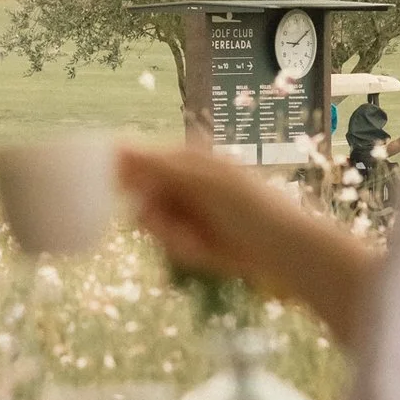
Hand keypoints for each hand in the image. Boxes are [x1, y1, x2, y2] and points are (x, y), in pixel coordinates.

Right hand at [115, 142, 302, 290]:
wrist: (285, 249)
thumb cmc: (248, 207)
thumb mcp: (202, 182)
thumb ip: (157, 167)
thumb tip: (115, 146)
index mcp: (185, 159)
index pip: (137, 161)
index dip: (125, 180)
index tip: (119, 197)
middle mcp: (181, 182)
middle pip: (140, 198)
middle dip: (157, 219)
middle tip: (178, 231)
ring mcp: (186, 210)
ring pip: (152, 225)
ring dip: (172, 238)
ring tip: (200, 245)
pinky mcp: (192, 237)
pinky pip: (168, 244)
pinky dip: (184, 251)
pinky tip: (205, 253)